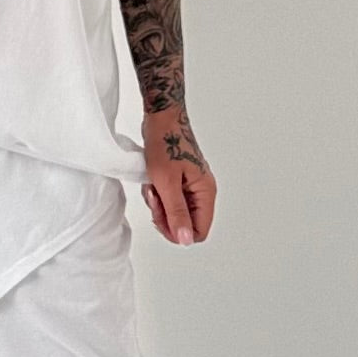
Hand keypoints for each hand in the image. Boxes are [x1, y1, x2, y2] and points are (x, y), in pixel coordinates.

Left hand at [140, 102, 215, 244]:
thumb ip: (176, 213)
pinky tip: (151, 181)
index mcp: (206, 192)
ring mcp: (190, 186)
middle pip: (185, 223)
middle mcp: (202, 191)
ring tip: (152, 185)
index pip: (198, 232)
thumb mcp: (166, 183)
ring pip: (174, 212)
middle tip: (154, 198)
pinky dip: (157, 194)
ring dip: (159, 204)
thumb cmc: (165, 142)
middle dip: (165, 216)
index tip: (161, 216)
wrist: (161, 116)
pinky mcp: (179, 180)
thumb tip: (185, 240)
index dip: (177, 231)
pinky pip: (168, 199)